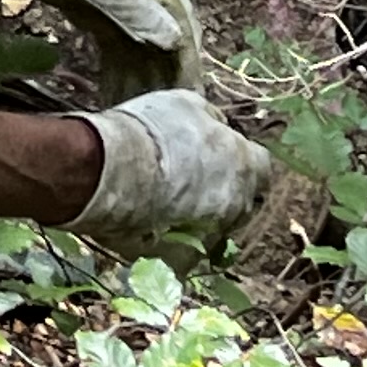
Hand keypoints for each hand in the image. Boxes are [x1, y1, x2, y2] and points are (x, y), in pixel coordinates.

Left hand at [0, 0, 204, 99]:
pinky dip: (117, 71)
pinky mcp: (94, 9)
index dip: (186, 60)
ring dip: (142, 78)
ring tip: (139, 116)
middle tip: (164, 116)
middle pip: (162, 37)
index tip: (189, 98)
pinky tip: (114, 97)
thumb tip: (174, 40)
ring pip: (139, 45)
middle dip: (165, 76)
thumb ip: (131, 6)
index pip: (180, 22)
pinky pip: (115, 45)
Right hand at [76, 89, 278, 252]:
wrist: (106, 169)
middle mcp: (238, 204)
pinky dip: (169, 243)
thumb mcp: (184, 104)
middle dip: (222, 194)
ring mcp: (212, 236)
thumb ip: (210, 117)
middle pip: (241, 202)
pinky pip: (181, 255)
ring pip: (212, 231)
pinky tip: (145, 227)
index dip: (238, 159)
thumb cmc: (147, 132)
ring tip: (161, 206)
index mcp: (244, 165)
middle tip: (188, 182)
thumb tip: (219, 124)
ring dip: (196, 220)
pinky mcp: (181, 262)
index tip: (217, 155)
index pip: (261, 165)